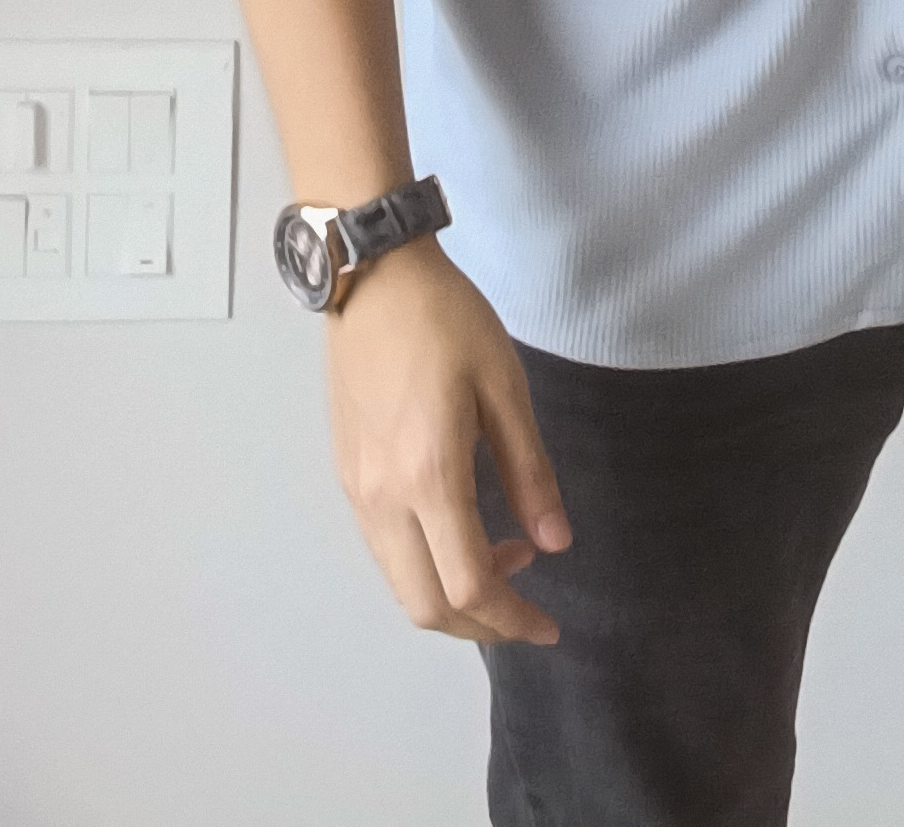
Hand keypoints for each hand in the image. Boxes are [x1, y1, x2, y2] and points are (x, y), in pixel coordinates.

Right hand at [323, 240, 575, 644]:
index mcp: (429, 476)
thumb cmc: (445, 319)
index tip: (550, 626)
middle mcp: (383, 497)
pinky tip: (463, 530)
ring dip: (453, 596)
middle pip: (425, 605)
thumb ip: (530, 473)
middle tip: (528, 613)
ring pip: (400, 584)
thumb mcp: (505, 386)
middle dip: (481, 626)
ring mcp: (357, 490)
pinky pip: (385, 550)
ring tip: (506, 560)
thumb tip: (555, 543)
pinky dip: (426, 566)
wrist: (372, 276)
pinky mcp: (347, 475)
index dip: (513, 619)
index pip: (469, 584)